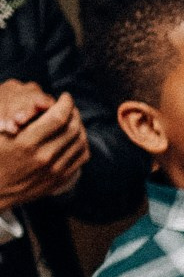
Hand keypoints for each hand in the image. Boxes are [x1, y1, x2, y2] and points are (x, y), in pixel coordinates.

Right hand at [0, 80, 88, 206]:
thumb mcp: (0, 133)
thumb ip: (19, 117)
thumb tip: (42, 102)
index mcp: (26, 142)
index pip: (59, 117)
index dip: (66, 102)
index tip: (64, 97)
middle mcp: (43, 157)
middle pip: (73, 127)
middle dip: (74, 111)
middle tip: (69, 106)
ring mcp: (54, 171)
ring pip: (80, 141)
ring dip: (80, 125)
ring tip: (72, 119)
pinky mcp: (60, 179)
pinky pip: (81, 157)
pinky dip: (82, 142)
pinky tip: (74, 136)